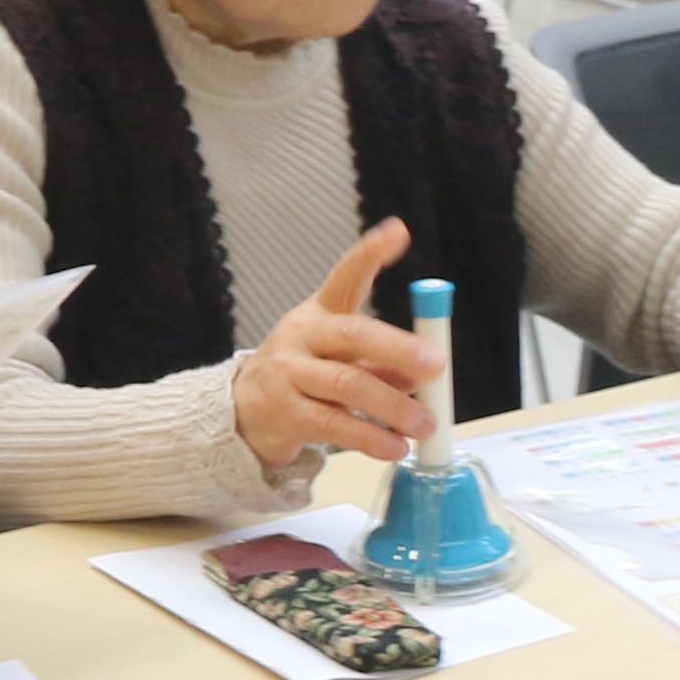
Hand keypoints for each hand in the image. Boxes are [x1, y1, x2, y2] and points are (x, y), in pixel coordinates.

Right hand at [233, 217, 438, 468]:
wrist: (243, 412)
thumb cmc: (304, 375)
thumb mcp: (340, 359)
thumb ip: (381, 363)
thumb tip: (421, 375)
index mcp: (320, 313)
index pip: (345, 276)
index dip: (370, 254)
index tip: (398, 233)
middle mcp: (302, 336)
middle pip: (353, 335)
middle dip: (398, 349)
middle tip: (436, 365)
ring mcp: (288, 374)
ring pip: (346, 385)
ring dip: (393, 406)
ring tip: (425, 424)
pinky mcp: (284, 413)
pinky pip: (333, 426)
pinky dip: (370, 438)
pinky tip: (394, 447)